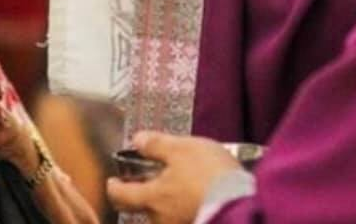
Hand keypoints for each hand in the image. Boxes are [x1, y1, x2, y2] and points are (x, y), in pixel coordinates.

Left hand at [107, 131, 241, 223]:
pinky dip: (186, 207)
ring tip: (182, 186)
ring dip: (169, 202)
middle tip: (147, 184)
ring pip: (165, 215)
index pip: (120, 196)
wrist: (242, 202)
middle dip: (142, 197)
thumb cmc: (210, 175)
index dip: (114, 187)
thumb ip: (156, 144)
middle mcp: (162, 219)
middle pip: (142, 210)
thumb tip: (137, 140)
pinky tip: (198, 197)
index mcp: (152, 198)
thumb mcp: (182, 149)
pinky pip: (185, 217)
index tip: (113, 181)